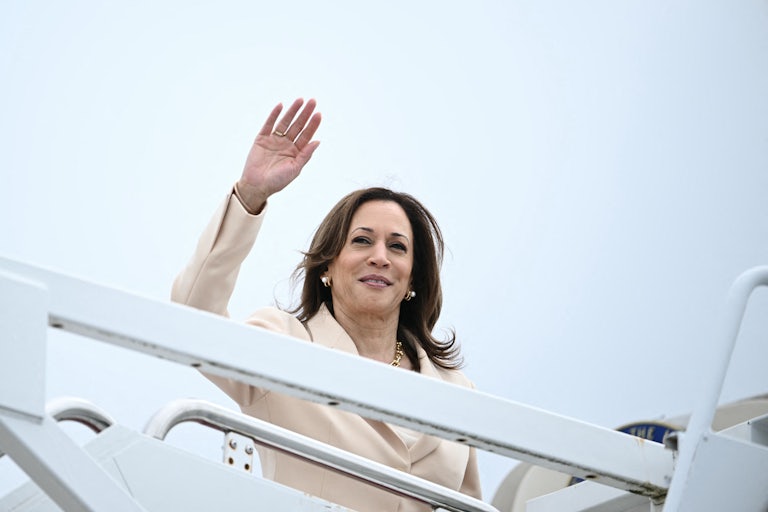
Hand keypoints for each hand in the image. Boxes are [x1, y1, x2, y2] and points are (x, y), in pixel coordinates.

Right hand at [237, 98, 321, 212]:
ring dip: (292, 111)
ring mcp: (274, 140)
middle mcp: (286, 144)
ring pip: (285, 122)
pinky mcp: (262, 139)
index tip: (319, 114)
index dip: (313, 124)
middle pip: (298, 125)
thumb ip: (306, 154)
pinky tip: (280, 106)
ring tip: (300, 100)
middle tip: (312, 101)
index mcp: (296, 152)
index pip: (306, 135)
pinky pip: (268, 124)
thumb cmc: (277, 181)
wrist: (257, 186)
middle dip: (305, 113)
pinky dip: (274, 115)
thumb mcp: (295, 168)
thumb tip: (318, 141)